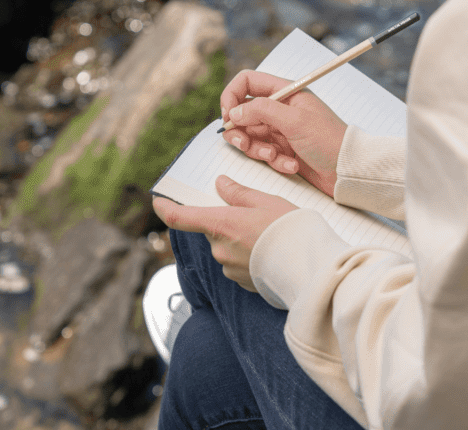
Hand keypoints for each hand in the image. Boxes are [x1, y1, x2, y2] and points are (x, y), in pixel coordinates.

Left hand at [152, 175, 296, 291]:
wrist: (310, 268)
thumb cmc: (289, 229)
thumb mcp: (266, 201)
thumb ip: (239, 193)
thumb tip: (220, 184)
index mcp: (221, 224)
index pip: (180, 217)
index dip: (164, 208)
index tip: (158, 201)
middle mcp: (219, 248)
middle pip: (212, 230)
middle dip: (227, 222)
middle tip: (254, 215)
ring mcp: (229, 268)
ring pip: (226, 247)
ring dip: (240, 240)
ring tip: (269, 236)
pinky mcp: (242, 282)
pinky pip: (238, 264)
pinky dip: (250, 256)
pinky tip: (271, 252)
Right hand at [221, 70, 347, 197]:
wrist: (348, 170)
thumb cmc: (330, 140)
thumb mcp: (294, 121)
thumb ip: (261, 111)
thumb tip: (234, 112)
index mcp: (286, 92)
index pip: (247, 82)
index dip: (232, 97)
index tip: (228, 116)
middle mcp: (281, 109)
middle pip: (243, 113)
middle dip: (240, 131)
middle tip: (244, 143)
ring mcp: (281, 130)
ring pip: (251, 136)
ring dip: (257, 149)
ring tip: (274, 156)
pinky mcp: (283, 151)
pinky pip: (264, 154)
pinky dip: (275, 161)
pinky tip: (292, 165)